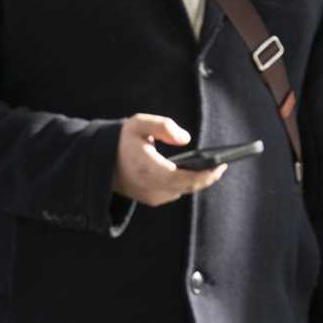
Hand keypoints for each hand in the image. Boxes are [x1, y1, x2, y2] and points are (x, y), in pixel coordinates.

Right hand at [111, 114, 225, 206]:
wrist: (99, 162)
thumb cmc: (121, 140)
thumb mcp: (138, 123)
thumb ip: (163, 126)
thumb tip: (186, 139)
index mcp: (149, 170)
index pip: (185, 179)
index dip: (206, 174)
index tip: (221, 164)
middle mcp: (151, 188)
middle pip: (188, 187)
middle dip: (207, 176)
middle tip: (222, 163)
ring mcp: (151, 197)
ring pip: (182, 190)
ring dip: (196, 180)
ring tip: (213, 166)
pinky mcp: (151, 199)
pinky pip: (175, 192)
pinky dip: (185, 183)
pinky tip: (195, 171)